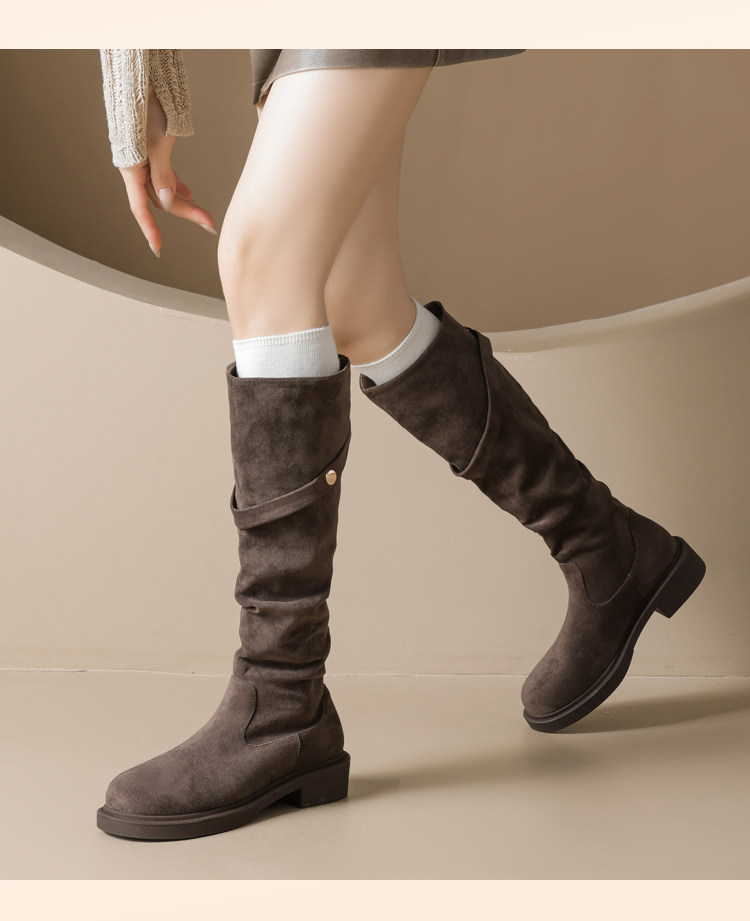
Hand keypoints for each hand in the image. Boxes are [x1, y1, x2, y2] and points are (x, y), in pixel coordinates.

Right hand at [119, 83, 215, 256]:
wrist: (143, 77)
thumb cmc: (148, 106)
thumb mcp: (158, 142)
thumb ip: (163, 173)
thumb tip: (166, 202)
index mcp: (131, 166)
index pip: (140, 206)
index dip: (149, 229)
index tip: (158, 249)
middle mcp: (135, 165)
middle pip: (159, 198)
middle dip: (185, 212)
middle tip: (210, 224)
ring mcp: (143, 158)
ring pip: (163, 186)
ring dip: (182, 200)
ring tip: (203, 212)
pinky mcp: (151, 149)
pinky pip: (163, 173)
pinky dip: (176, 183)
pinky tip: (189, 192)